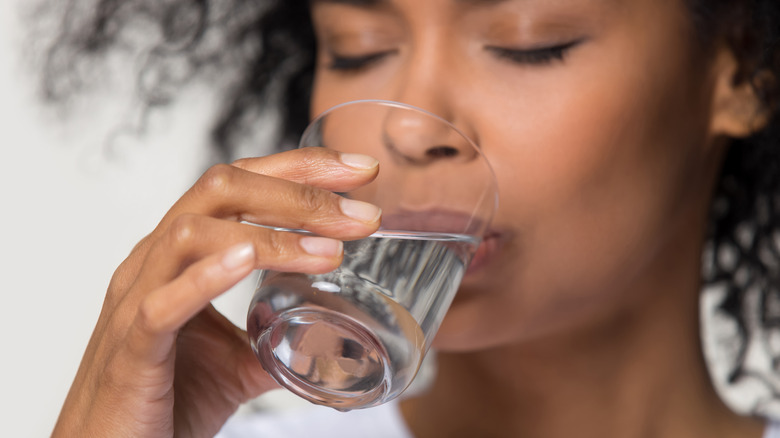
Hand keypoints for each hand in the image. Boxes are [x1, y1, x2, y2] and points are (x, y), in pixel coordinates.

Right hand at [52, 148, 380, 436]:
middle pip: (222, 189)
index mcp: (180, 254)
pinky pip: (161, 302)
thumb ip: (280, 336)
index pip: (240, 183)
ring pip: (193, 233)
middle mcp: (155, 261)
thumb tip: (332, 332)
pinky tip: (248, 260)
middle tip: (361, 215)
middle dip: (299, 194)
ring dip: (271, 236)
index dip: (299, 168)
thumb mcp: (238, 359)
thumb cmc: (164, 398)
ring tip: (330, 252)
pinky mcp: (131, 347)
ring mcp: (136, 299)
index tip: (359, 171)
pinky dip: (207, 276)